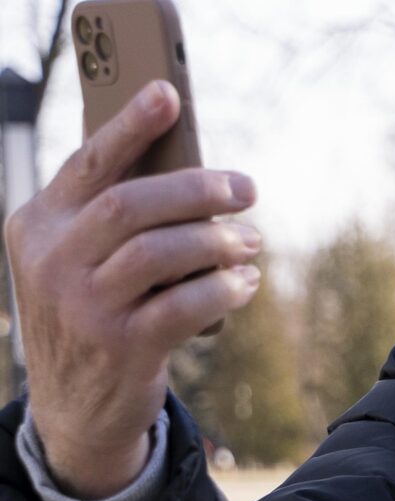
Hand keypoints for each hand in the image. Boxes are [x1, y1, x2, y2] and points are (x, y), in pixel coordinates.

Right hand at [5, 81, 261, 498]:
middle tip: (247, 189)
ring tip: (251, 242)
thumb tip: (192, 164)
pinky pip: (187, 302)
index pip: (87, 164)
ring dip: (221, 240)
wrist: (75, 407)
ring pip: (164, 250)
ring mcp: (81, 305)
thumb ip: (116, 214)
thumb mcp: (81, 259)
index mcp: (35, 224)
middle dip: (200, 188)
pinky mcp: (120, 346)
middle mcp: (50, 261)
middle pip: (133, 203)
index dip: (130, 126)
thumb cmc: (95, 309)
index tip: (169, 93)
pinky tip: (245, 282)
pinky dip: (227, 286)